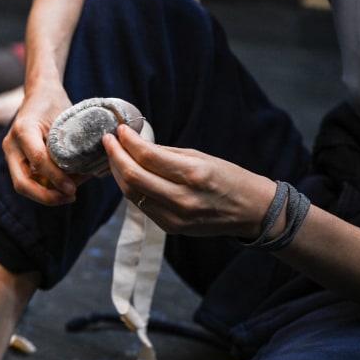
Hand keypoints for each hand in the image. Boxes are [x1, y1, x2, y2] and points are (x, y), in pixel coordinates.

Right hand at [1, 86, 78, 204]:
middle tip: (70, 197)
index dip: (56, 178)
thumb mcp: (65, 118)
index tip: (73, 188)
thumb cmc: (55, 103)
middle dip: (46, 196)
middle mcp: (11, 145)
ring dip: (46, 196)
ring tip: (69, 195)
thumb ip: (70, 144)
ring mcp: (12, 154)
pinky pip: (28, 181)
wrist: (40, 94)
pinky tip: (63, 189)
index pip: (38, 160)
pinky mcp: (16, 161)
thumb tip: (88, 171)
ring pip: (23, 185)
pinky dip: (45, 189)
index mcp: (23, 130)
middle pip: (22, 183)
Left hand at [103, 124, 277, 239]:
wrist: (251, 211)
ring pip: (132, 194)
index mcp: (194, 174)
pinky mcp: (170, 228)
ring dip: (119, 173)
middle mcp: (183, 199)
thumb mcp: (201, 157)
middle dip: (115, 156)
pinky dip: (131, 188)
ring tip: (114, 156)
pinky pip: (142, 205)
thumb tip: (134, 144)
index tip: (119, 131)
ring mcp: (175, 218)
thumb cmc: (228, 178)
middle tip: (108, 141)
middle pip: (133, 177)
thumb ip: (165, 153)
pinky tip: (128, 175)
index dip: (128, 142)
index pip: (148, 157)